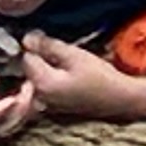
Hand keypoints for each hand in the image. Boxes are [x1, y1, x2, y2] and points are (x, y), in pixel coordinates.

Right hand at [0, 58, 39, 140]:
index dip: (4, 109)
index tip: (17, 95)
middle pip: (3, 124)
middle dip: (20, 109)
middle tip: (31, 88)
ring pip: (10, 121)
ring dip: (25, 107)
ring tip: (33, 87)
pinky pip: (9, 112)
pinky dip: (21, 103)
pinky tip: (29, 87)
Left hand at [17, 31, 145, 120]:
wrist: (118, 99)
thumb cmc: (98, 76)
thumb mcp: (73, 55)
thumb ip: (48, 46)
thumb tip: (26, 38)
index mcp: (41, 83)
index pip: (27, 58)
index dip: (36, 45)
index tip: (51, 41)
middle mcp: (39, 97)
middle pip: (30, 69)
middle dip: (40, 57)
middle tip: (62, 52)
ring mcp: (46, 104)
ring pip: (37, 77)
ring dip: (46, 67)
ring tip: (66, 62)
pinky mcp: (54, 107)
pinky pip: (45, 87)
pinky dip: (51, 78)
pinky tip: (67, 75)